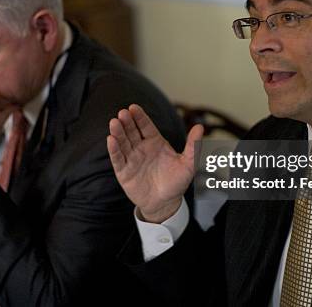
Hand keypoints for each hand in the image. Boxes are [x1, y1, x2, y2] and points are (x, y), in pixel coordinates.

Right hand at [107, 104, 202, 222]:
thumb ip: (193, 146)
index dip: (139, 117)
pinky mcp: (124, 172)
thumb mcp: (188, 164)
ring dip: (118, 133)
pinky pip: (118, 159)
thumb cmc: (176, 182)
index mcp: (155, 142)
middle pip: (132, 131)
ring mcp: (132, 159)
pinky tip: (111, 140)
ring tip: (114, 123)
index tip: (133, 107)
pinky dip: (114, 150)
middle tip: (122, 113)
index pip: (146, 126)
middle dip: (127, 122)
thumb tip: (200, 127)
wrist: (166, 203)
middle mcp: (141, 148)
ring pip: (123, 143)